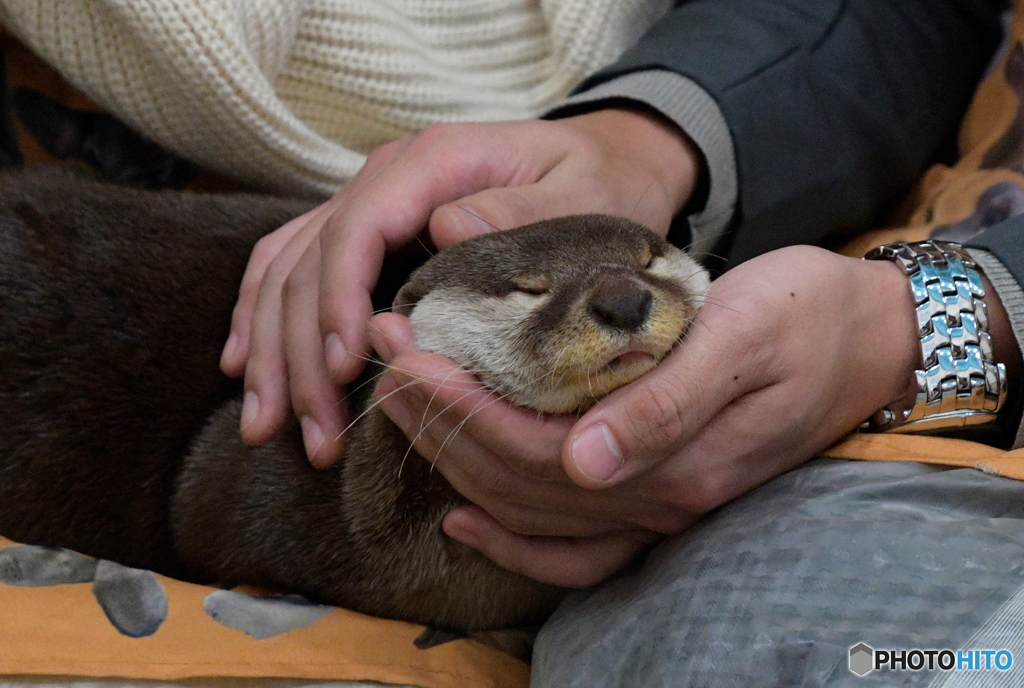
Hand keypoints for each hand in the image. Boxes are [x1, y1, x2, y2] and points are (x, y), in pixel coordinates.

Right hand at [220, 108, 700, 467]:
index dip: (337, 301)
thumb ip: (523, 212)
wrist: (605, 159)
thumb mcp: (586, 194)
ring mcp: (372, 201)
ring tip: (266, 427)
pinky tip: (244, 369)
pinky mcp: (370, 230)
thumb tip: (445, 228)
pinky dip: (261, 318)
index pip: (358, 229)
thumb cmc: (602, 183)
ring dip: (270, 351)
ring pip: (286, 269)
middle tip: (314, 434)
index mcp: (435, 163)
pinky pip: (291, 265)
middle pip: (310, 260)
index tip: (345, 370)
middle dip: (300, 353)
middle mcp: (389, 177)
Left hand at [371, 246, 928, 586]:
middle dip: (439, 421)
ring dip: (454, 460)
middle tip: (387, 355)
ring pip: (528, 511)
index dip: (460, 406)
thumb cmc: (807, 319)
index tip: (408, 347)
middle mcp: (654, 499)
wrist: (866, 342)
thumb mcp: (747, 335)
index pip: (533, 449)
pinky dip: (507, 539)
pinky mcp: (655, 498)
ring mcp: (654, 508)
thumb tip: (587, 463)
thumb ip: (669, 403)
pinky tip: (458, 513)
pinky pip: (570, 548)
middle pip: (515, 481)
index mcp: (673, 456)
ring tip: (404, 405)